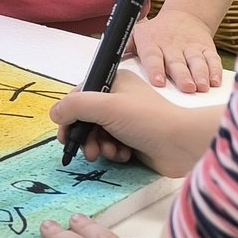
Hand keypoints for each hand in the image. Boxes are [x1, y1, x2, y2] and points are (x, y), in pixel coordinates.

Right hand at [51, 69, 223, 177]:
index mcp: (113, 82)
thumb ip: (75, 107)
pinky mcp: (133, 139)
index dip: (70, 115)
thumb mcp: (106, 107)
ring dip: (98, 146)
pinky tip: (122, 155)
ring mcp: (126, 120)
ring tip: (108, 152)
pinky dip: (112, 152)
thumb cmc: (147, 120)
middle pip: (86, 117)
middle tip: (86, 150)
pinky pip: (110, 145)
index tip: (66, 134)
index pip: (80, 96)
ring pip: (97, 134)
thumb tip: (54, 114)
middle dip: (84, 136)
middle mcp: (119, 98)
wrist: (182, 145)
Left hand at [128, 6, 222, 91]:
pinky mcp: (206, 49)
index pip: (152, 56)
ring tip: (202, 86)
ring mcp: (190, 48)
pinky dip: (215, 70)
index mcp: (152, 44)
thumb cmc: (154, 34)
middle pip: (177, 62)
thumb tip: (105, 62)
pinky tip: (216, 82)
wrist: (183, 17)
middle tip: (186, 88)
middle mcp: (172, 46)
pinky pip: (212, 59)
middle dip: (182, 75)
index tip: (158, 82)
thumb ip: (124, 49)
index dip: (155, 69)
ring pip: (196, 61)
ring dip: (200, 74)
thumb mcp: (136, 36)